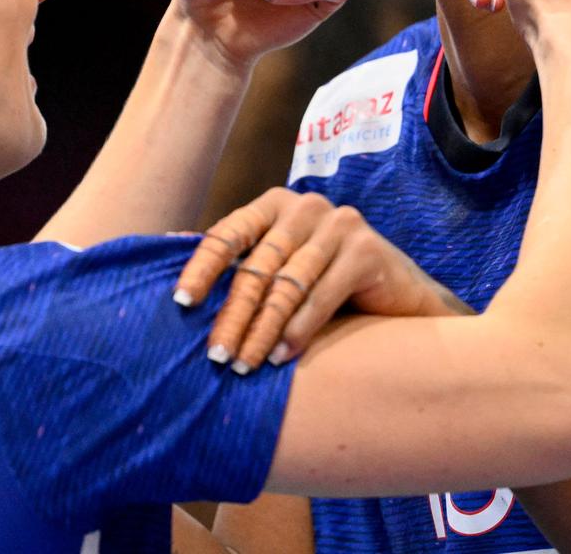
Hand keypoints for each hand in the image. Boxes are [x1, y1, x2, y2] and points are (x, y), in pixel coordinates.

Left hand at [171, 187, 465, 373]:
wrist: (402, 299)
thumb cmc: (328, 284)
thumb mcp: (280, 266)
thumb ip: (239, 257)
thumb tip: (169, 243)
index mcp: (276, 204)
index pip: (228, 233)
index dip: (202, 268)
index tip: (180, 304)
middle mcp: (306, 206)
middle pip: (257, 267)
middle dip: (232, 315)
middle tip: (215, 355)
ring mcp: (340, 224)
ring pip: (287, 286)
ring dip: (262, 331)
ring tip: (244, 365)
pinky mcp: (367, 250)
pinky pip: (321, 296)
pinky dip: (299, 331)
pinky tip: (281, 357)